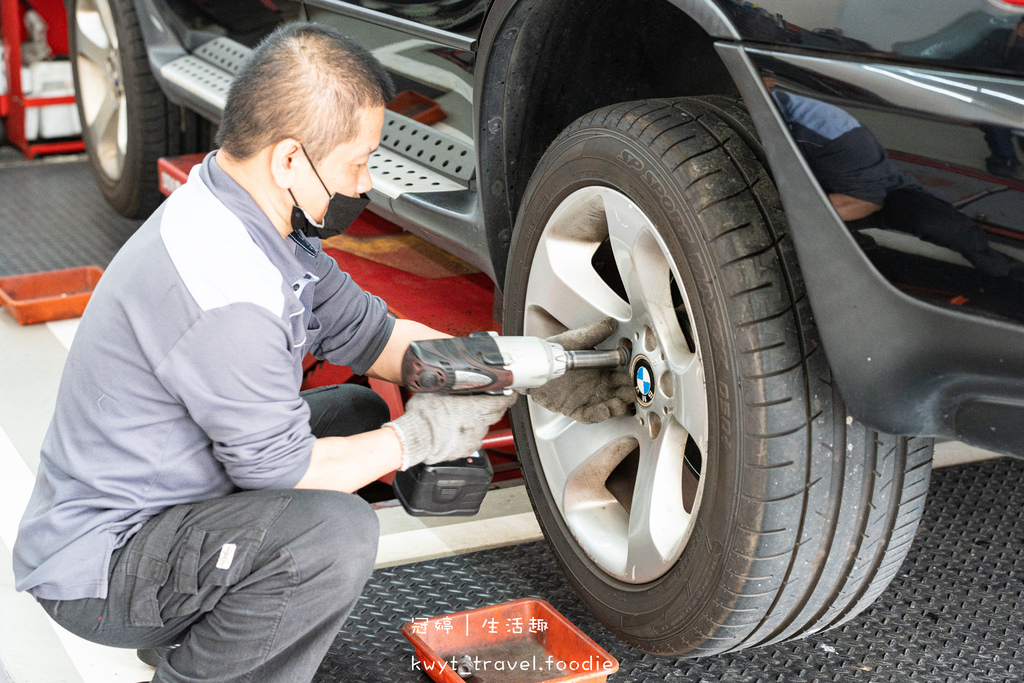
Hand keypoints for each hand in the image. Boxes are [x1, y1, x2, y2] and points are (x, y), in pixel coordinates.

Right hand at [385, 392, 516, 469]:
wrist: (416, 439)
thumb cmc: (425, 415)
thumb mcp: (438, 390)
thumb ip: (452, 386)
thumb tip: (455, 379)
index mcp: (474, 408)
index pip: (501, 402)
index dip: (508, 397)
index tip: (511, 394)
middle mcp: (478, 425)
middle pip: (496, 414)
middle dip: (497, 407)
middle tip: (494, 401)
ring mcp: (472, 439)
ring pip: (484, 427)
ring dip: (481, 421)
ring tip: (470, 415)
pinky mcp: (465, 450)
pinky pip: (474, 440)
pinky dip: (472, 434)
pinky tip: (462, 429)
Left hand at [529, 318, 634, 423]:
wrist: (535, 364)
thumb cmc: (555, 351)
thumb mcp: (576, 340)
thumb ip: (594, 333)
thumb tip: (610, 323)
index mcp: (600, 370)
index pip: (620, 376)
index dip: (629, 377)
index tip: (636, 376)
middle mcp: (595, 385)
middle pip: (617, 393)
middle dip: (627, 393)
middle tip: (632, 391)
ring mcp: (586, 398)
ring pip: (607, 406)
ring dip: (617, 406)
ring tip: (620, 402)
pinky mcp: (574, 408)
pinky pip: (589, 415)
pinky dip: (598, 414)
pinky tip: (605, 409)